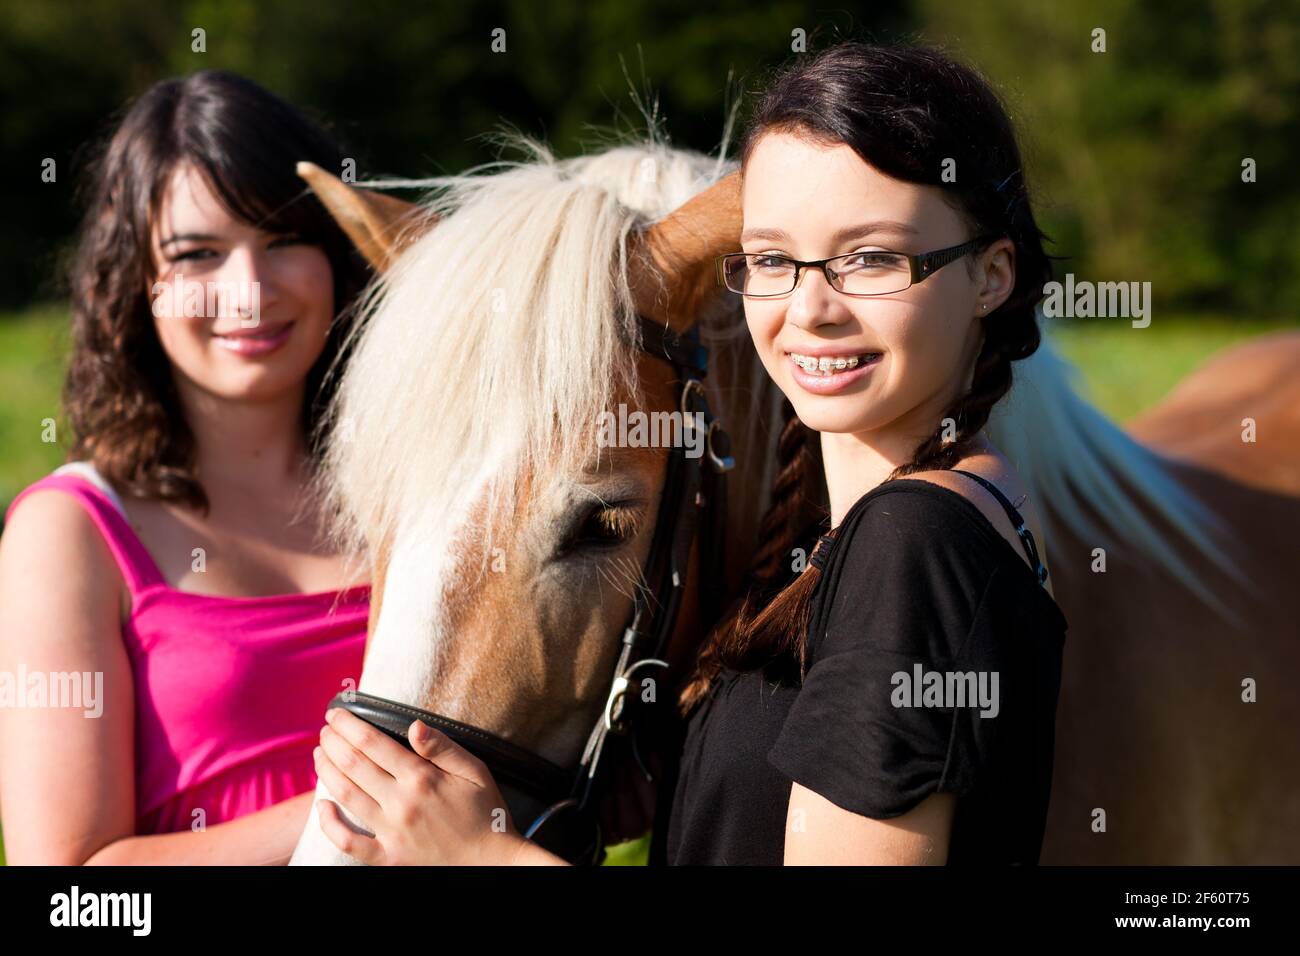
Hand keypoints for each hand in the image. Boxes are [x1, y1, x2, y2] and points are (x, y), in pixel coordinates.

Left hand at [313, 707, 527, 864]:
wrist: (492, 861)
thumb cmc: (486, 811)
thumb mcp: (475, 771)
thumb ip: (443, 747)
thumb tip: (414, 725)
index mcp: (421, 778)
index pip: (373, 743)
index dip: (349, 725)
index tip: (337, 714)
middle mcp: (401, 803)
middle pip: (353, 765)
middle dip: (334, 742)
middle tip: (325, 729)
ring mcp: (391, 832)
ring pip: (346, 796)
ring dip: (326, 771)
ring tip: (319, 754)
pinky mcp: (388, 857)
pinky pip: (349, 843)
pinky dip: (329, 825)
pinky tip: (321, 806)